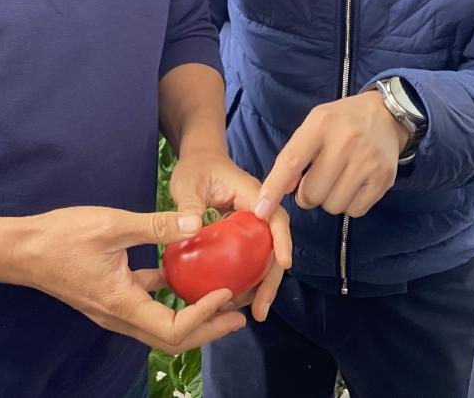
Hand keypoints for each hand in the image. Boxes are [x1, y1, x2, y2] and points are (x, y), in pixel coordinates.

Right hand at [9, 205, 245, 352]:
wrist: (22, 249)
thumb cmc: (61, 237)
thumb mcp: (112, 225)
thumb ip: (156, 225)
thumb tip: (198, 223)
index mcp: (122, 304)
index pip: (173, 328)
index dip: (205, 316)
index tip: (227, 292)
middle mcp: (120, 316)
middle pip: (173, 339)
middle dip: (210, 328)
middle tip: (241, 312)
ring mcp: (115, 309)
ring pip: (162, 326)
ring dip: (195, 316)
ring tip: (223, 297)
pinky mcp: (112, 296)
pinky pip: (148, 305)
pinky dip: (171, 296)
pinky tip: (186, 274)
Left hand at [169, 147, 291, 320]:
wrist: (200, 161)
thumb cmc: (196, 168)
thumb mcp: (189, 183)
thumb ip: (189, 204)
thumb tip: (191, 228)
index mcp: (252, 194)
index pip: (274, 216)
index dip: (282, 240)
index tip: (284, 264)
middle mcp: (258, 211)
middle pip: (273, 246)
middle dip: (271, 280)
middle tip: (261, 310)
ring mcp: (252, 226)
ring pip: (264, 258)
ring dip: (261, 286)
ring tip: (252, 313)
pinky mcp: (244, 237)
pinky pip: (250, 260)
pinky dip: (246, 280)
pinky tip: (235, 300)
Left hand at [254, 92, 408, 220]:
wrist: (385, 114)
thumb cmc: (341, 122)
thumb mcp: (314, 124)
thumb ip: (294, 154)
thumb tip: (282, 190)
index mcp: (321, 123)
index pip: (292, 161)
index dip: (274, 188)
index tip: (262, 210)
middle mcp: (346, 140)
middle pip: (312, 193)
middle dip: (308, 194)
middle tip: (317, 180)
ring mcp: (367, 160)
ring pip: (333, 206)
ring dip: (330, 200)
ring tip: (337, 179)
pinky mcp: (384, 178)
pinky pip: (355, 211)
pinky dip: (350, 204)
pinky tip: (354, 184)